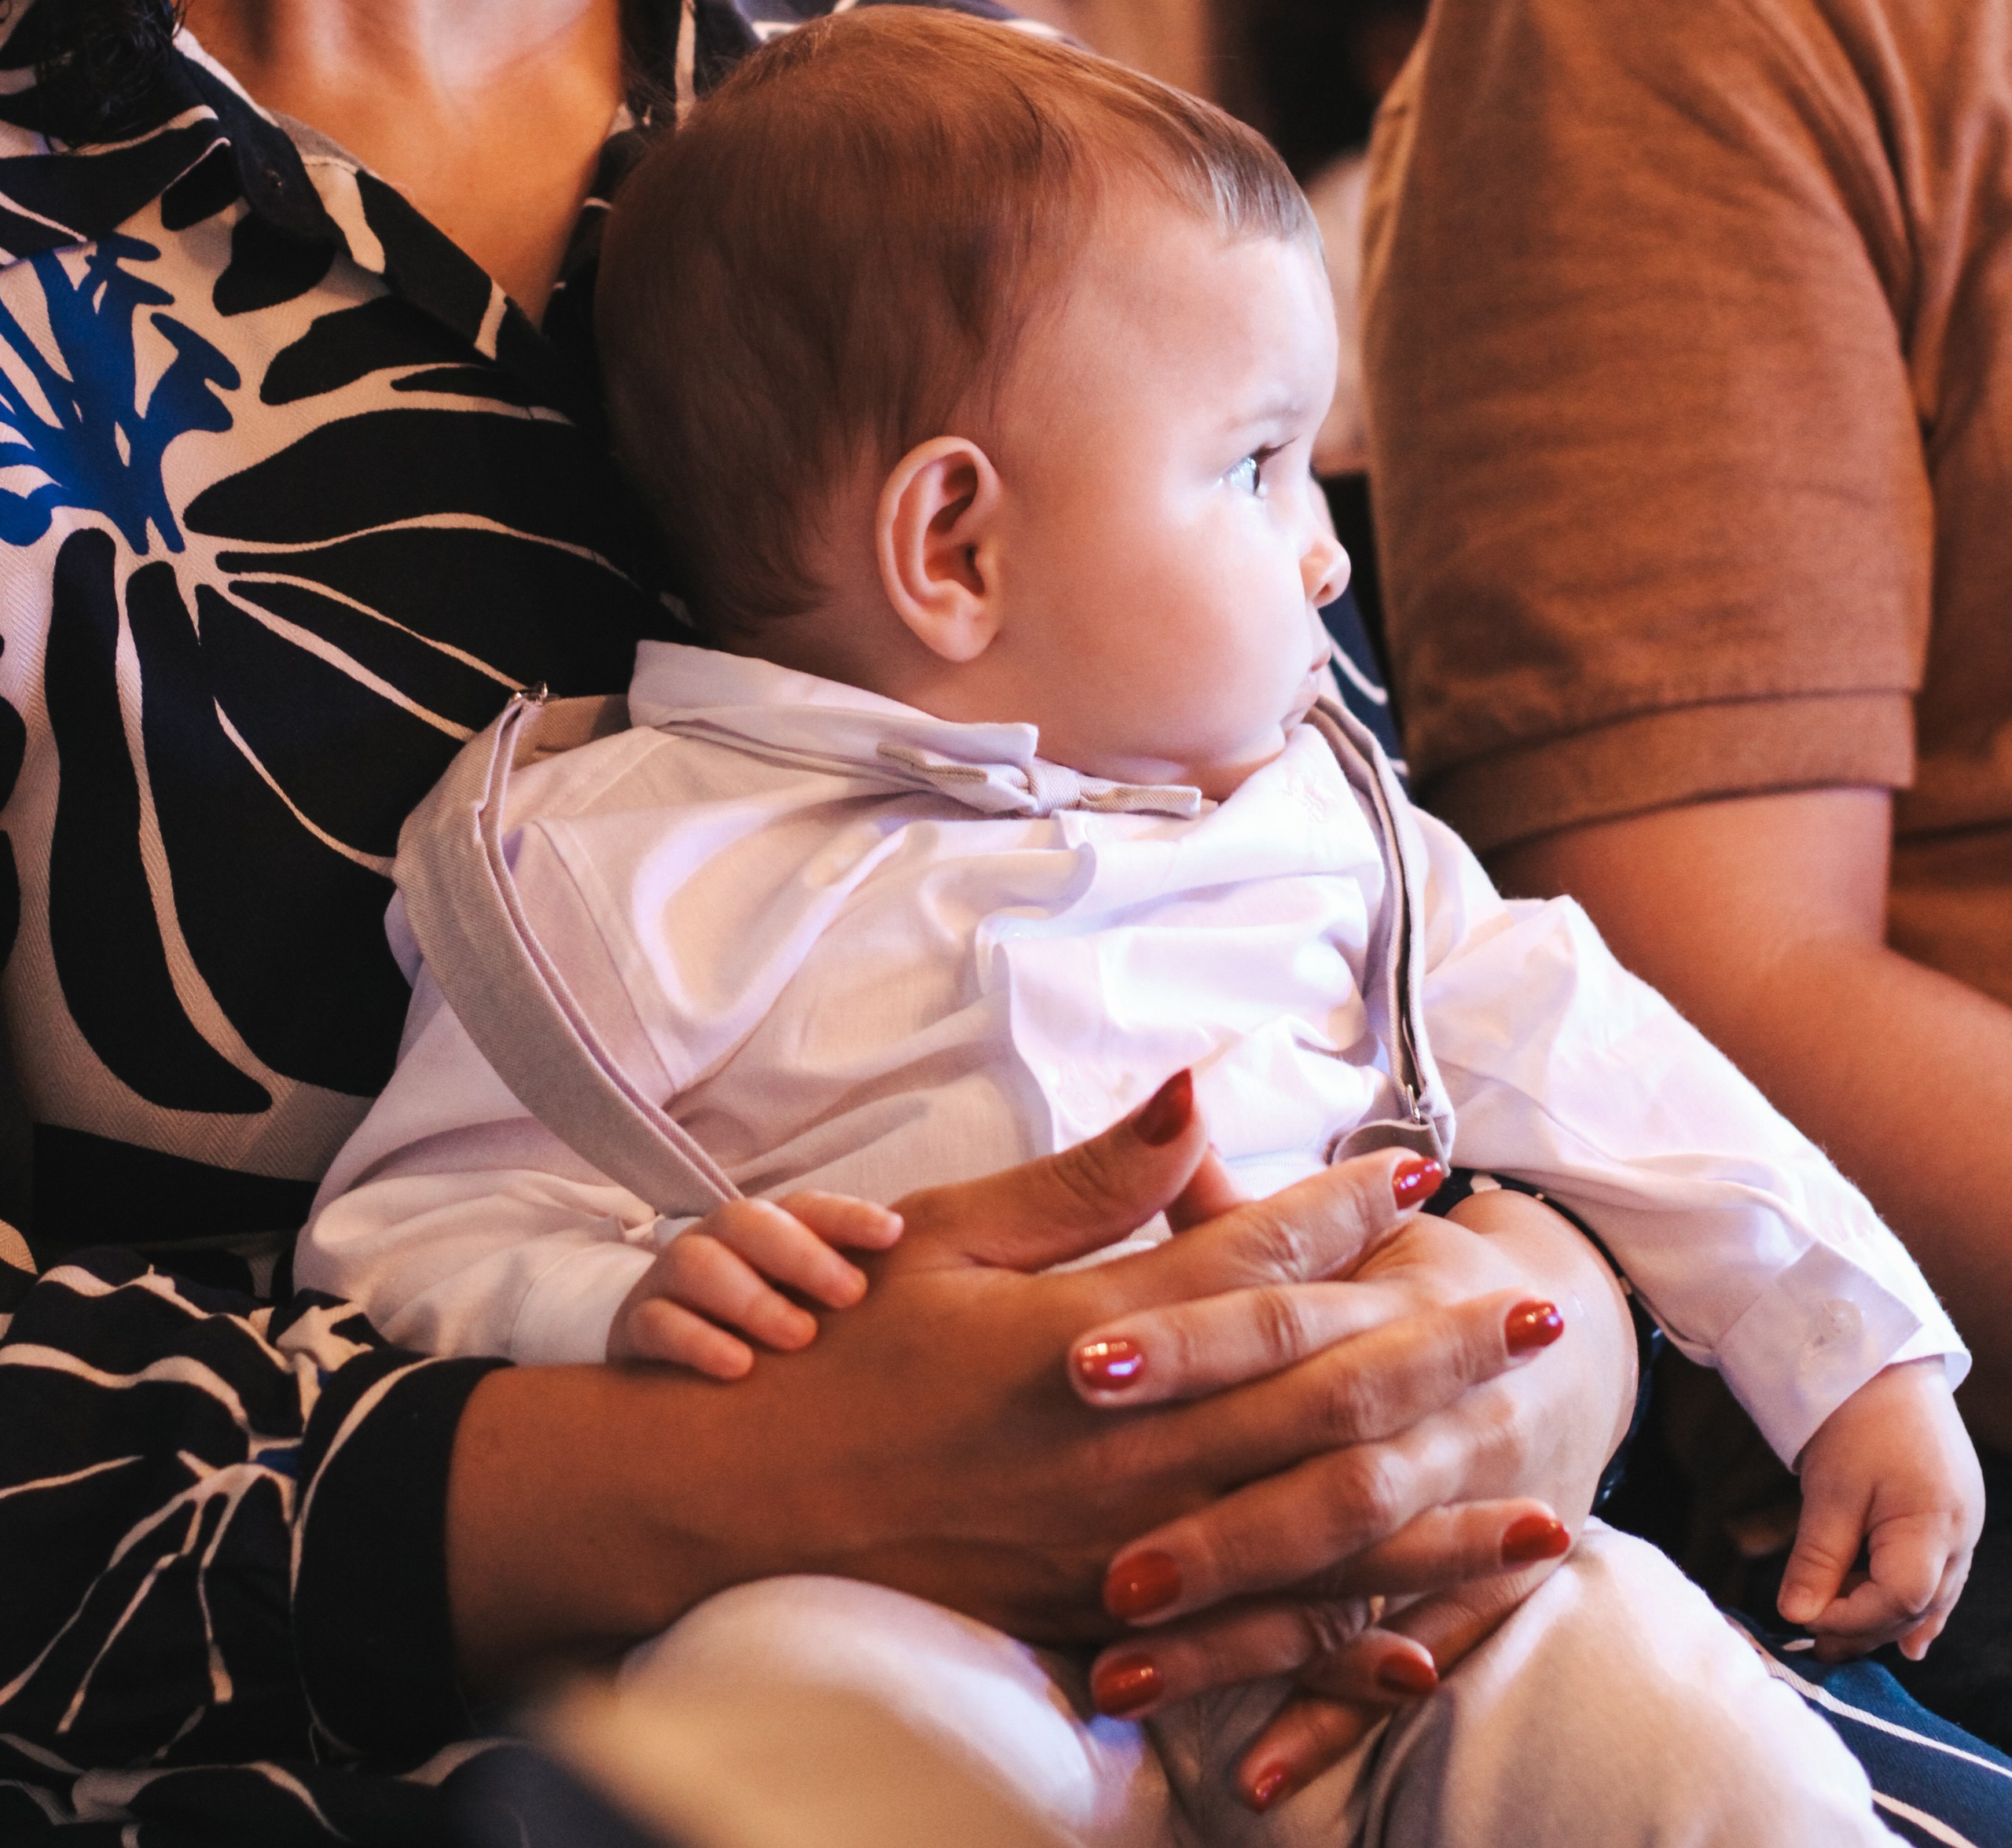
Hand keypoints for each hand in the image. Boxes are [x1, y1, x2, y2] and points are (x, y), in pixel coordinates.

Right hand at [449, 1077, 1571, 1691]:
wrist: (737, 1510)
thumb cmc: (839, 1357)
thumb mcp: (952, 1243)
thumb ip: (1087, 1185)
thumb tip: (1194, 1099)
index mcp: (1093, 1338)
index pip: (1252, 1266)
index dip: (1342, 1214)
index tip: (1418, 1172)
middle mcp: (1129, 1449)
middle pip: (1320, 1394)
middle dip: (1442, 1351)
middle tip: (1544, 1314)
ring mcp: (1123, 1553)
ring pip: (1314, 1530)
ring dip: (1437, 1510)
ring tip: (1542, 1495)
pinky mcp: (1102, 1629)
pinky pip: (1246, 1645)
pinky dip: (1345, 1646)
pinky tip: (1428, 1643)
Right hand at [607, 1194, 904, 1375]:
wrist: (665, 1371)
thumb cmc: (765, 1330)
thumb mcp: (812, 1302)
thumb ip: (860, 1286)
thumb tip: (931, 1262)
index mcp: (768, 1230)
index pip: (808, 1207)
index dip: (849, 1215)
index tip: (896, 1234)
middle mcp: (720, 1244)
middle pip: (751, 1222)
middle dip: (802, 1253)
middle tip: (851, 1294)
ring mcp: (673, 1281)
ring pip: (700, 1264)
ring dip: (752, 1297)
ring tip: (798, 1337)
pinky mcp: (637, 1329)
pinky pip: (658, 1323)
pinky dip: (697, 1342)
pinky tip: (738, 1369)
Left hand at [1075, 1187, 1635, 1809]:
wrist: (1559, 1313)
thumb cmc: (1402, 1261)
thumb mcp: (1332, 1216)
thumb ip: (1237, 1202)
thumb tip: (1175, 1110)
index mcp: (1378, 1295)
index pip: (1278, 1311)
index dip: (1188, 1336)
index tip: (1081, 1363)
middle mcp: (1426, 1401)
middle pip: (1323, 1457)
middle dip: (1217, 1520)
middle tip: (1112, 1568)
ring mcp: (1459, 1496)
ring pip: (1355, 1570)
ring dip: (1246, 1627)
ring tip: (1128, 1668)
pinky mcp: (1472, 1579)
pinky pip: (1408, 1657)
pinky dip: (1336, 1715)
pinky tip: (1254, 1774)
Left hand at [1777, 1359, 1982, 1662]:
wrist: (1884, 1356)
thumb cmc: (1854, 1415)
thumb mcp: (1830, 1489)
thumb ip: (1818, 1558)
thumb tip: (1795, 1617)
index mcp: (1935, 1524)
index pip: (1898, 1599)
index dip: (1850, 1619)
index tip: (1803, 1621)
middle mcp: (1961, 1533)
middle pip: (1918, 1605)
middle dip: (1867, 1629)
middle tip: (1817, 1649)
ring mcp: (1965, 1524)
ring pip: (1931, 1595)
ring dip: (1887, 1618)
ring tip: (1844, 1642)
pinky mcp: (1955, 1513)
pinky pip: (1940, 1575)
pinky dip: (1914, 1602)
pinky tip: (1905, 1635)